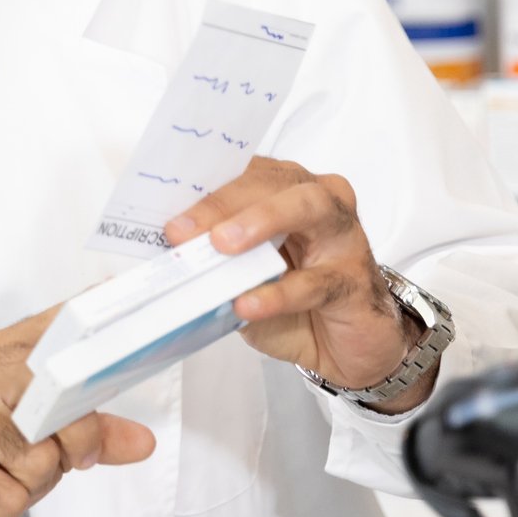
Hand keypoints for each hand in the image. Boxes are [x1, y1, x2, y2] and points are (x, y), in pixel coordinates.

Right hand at [0, 305, 156, 516]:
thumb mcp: (37, 447)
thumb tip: (142, 441)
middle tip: (53, 463)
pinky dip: (5, 512)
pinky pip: (10, 495)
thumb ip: (88, 437)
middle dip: (71, 444)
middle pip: (57, 400)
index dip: (82, 316)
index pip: (46, 330)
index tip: (110, 289)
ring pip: (37, 458)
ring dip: (30, 488)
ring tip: (1, 482)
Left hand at [164, 156, 427, 412]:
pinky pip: (316, 281)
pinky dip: (278, 292)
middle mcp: (317, 198)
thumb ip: (210, 257)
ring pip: (307, 208)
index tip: (163, 209)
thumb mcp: (240, 274)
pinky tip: (248, 304)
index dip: (199, 187)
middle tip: (182, 230)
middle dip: (222, 202)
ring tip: (222, 245)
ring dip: (260, 222)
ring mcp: (343, 235)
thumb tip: (164, 254)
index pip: (239, 172)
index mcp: (282, 187)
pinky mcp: (354, 279)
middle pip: (271, 182)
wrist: (341, 345)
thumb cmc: (290, 296)